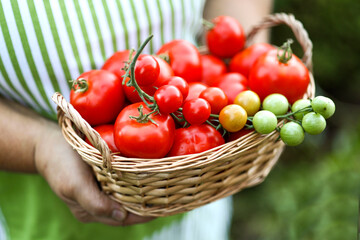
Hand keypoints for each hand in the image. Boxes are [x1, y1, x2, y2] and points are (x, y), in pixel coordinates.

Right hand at [34, 123, 153, 225]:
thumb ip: (96, 204)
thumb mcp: (74, 185)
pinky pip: (123, 183)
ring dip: (144, 193)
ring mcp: (101, 191)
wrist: (46, 143)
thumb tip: (122, 215)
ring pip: (128, 197)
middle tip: (170, 196)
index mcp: (91, 211)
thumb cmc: (60, 163)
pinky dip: (136, 181)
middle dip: (149, 205)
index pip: (124, 218)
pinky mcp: (102, 177)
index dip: (145, 215)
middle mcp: (98, 204)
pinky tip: (147, 174)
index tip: (165, 207)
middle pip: (129, 210)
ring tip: (164, 186)